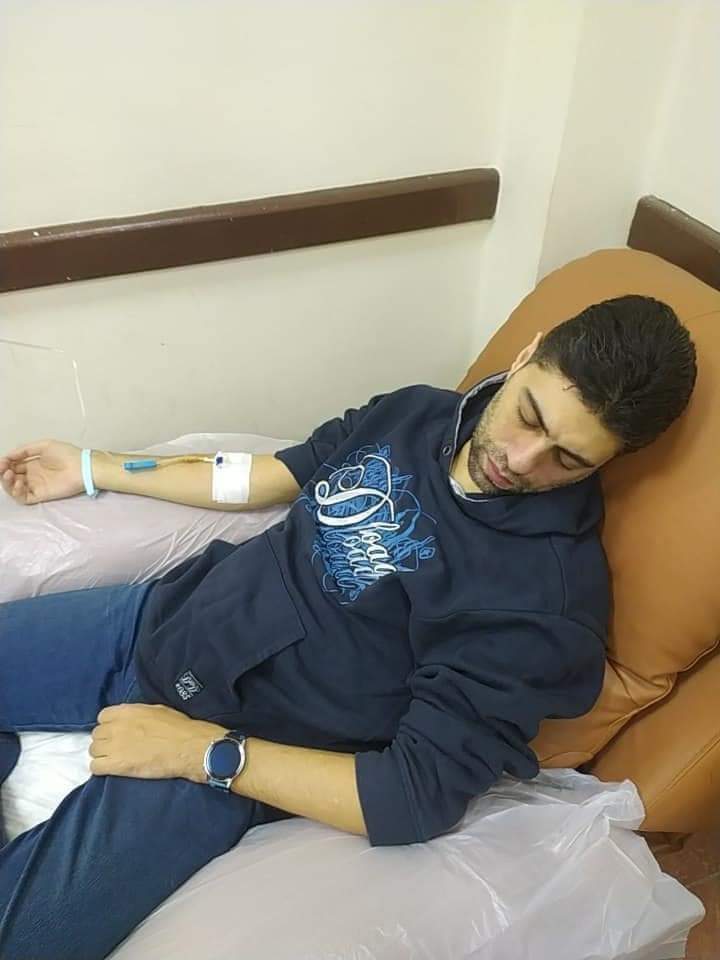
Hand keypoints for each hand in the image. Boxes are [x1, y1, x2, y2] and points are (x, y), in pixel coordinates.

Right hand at [0, 439, 84, 505]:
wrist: (81, 467)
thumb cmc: (66, 454)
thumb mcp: (44, 445)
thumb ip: (25, 450)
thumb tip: (7, 455)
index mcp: (32, 464)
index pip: (13, 465)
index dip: (4, 463)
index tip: (1, 461)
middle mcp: (32, 476)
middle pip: (10, 477)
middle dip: (3, 473)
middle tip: (2, 468)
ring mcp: (35, 486)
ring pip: (14, 488)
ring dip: (6, 482)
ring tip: (9, 474)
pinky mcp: (40, 495)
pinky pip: (23, 497)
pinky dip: (16, 492)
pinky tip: (18, 482)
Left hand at [89, 703, 227, 782]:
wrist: (187, 747)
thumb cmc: (178, 727)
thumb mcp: (156, 710)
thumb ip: (136, 713)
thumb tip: (130, 719)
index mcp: (126, 711)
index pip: (102, 717)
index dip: (109, 725)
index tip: (116, 732)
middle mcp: (116, 726)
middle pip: (96, 734)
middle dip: (105, 740)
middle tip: (118, 747)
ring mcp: (114, 746)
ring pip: (93, 750)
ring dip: (103, 754)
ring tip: (116, 759)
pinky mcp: (116, 765)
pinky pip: (95, 767)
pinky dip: (101, 768)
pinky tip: (113, 769)